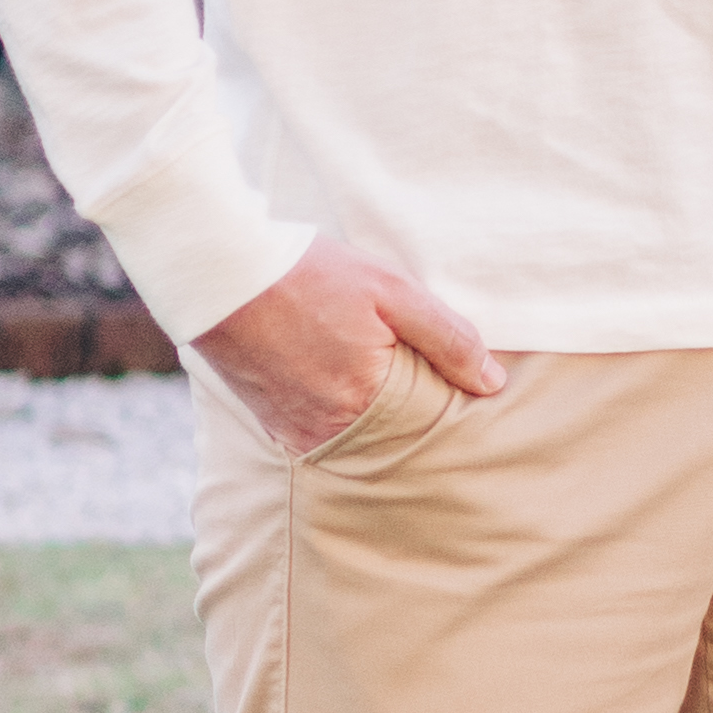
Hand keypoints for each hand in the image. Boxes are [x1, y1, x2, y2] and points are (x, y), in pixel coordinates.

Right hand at [195, 235, 517, 459]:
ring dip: (375, 416)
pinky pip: (325, 434)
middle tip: (414, 376)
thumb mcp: (390, 291)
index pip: (430, 423)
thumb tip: (492, 384)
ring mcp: (300, 434)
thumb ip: (447, 338)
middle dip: (412, 414)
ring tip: (372, 374)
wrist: (220, 275)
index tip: (456, 383)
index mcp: (367, 401)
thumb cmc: (308, 275)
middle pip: (395, 437)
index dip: (446, 401)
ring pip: (361, 438)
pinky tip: (340, 380)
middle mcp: (332, 431)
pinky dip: (341, 416)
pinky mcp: (275, 428)